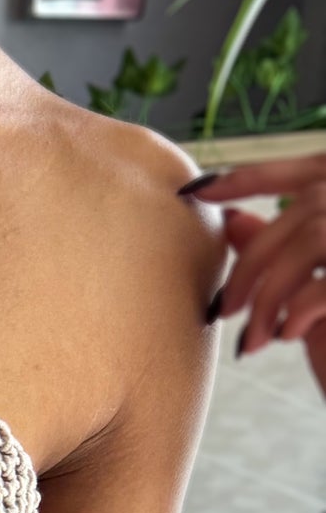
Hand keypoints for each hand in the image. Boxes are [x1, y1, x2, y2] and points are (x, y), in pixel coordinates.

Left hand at [194, 155, 325, 390]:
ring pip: (312, 240)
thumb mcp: (308, 292)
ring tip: (253, 340)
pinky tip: (287, 335)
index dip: (253, 175)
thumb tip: (231, 217)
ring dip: (269, 294)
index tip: (200, 191)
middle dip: (252, 260)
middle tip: (224, 309)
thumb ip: (281, 251)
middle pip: (306, 207)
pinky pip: (325, 284)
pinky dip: (295, 310)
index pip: (311, 172)